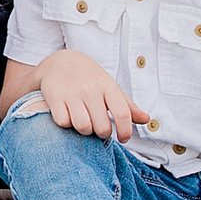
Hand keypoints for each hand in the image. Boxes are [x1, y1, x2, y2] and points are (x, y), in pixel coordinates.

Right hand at [32, 47, 148, 140]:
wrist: (58, 61)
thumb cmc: (89, 79)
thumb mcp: (109, 87)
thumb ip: (127, 105)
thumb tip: (146, 119)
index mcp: (107, 86)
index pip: (122, 113)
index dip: (125, 131)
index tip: (123, 138)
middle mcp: (90, 89)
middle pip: (102, 127)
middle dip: (102, 133)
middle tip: (99, 128)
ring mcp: (71, 92)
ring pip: (83, 127)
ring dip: (84, 131)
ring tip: (84, 124)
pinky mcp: (54, 96)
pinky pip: (63, 121)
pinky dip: (66, 124)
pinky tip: (68, 117)